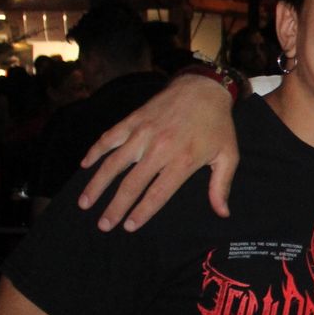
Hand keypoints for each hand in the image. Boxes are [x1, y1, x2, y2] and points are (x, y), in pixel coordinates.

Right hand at [77, 74, 239, 230]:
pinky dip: (95, 151)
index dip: (142, 211)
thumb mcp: (228, 156)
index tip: (128, 226)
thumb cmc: (217, 125)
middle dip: (115, 207)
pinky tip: (85, 165)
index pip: (157, 193)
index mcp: (183, 161)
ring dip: (97, 185)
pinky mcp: (133, 120)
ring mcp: (143, 133)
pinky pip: (109, 137)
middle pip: (131, 184)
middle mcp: (159, 149)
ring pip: (114, 163)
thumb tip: (222, 213)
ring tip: (85, 203)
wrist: (204, 88)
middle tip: (103, 225)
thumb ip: (221, 186)